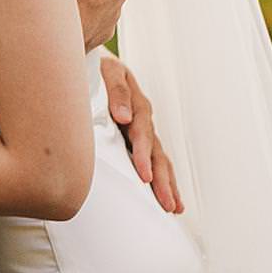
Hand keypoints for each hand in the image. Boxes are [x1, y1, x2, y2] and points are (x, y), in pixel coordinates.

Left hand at [99, 53, 181, 213]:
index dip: (143, 156)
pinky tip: (171, 198)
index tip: (144, 176)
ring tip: (174, 207)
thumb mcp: (108, 72)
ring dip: (167, 184)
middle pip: (157, 153)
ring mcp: (143, 130)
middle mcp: (143, 120)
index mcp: (136, 105)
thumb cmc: (100, 69)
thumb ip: (117, 93)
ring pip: (160, 160)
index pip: (142, 134)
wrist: (97, 65)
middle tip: (167, 203)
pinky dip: (164, 180)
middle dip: (162, 180)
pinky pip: (155, 161)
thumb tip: (124, 116)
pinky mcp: (139, 139)